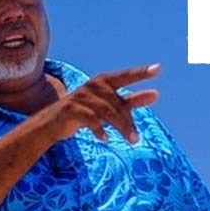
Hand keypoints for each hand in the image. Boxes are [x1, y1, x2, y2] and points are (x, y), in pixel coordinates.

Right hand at [38, 63, 160, 144]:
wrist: (52, 122)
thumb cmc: (85, 111)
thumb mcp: (109, 106)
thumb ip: (131, 101)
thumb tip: (156, 94)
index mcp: (104, 81)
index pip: (125, 76)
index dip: (140, 73)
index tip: (158, 69)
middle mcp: (93, 86)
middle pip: (117, 104)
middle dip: (128, 122)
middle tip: (137, 139)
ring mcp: (81, 97)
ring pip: (107, 112)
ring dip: (121, 127)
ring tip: (131, 141)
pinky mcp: (71, 109)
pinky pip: (90, 119)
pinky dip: (99, 129)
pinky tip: (106, 138)